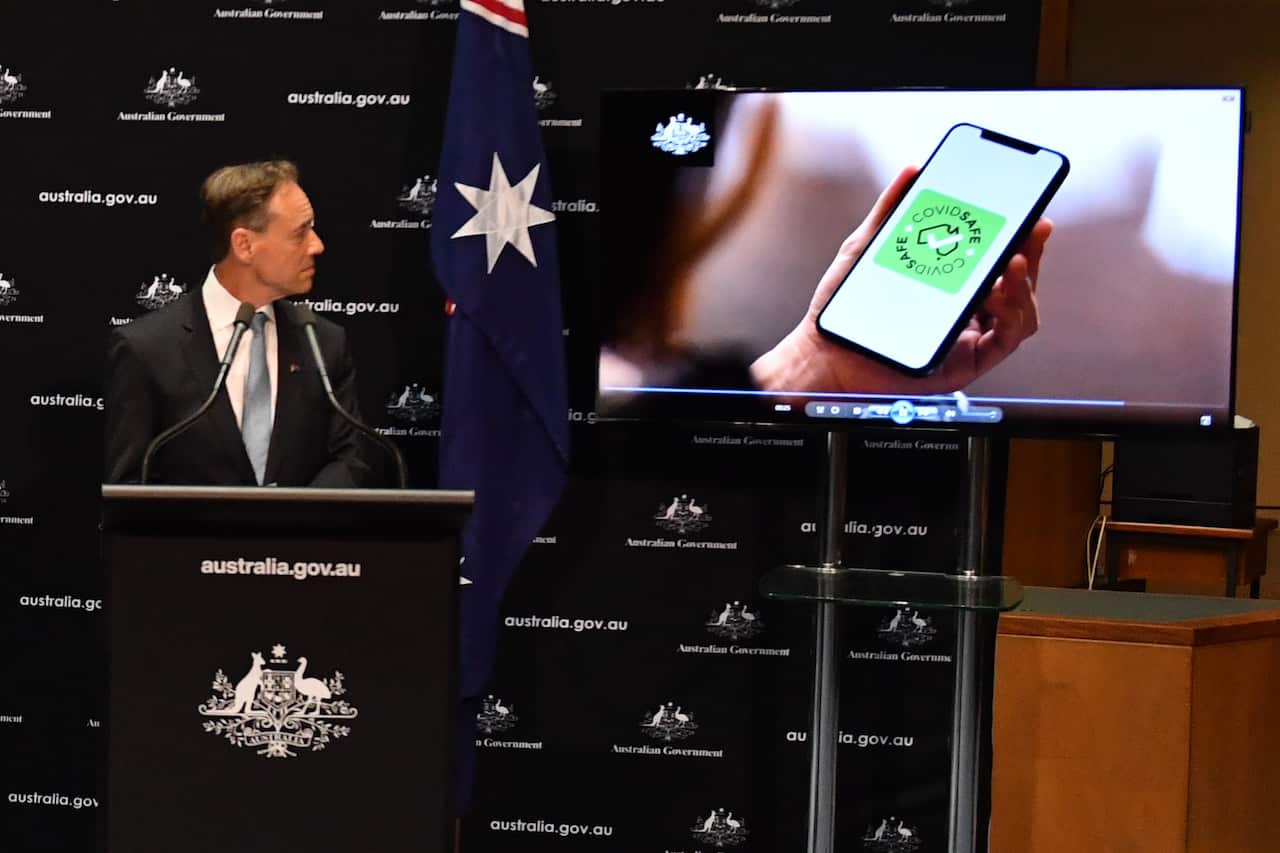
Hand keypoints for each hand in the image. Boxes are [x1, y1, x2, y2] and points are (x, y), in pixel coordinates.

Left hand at [751, 165, 1051, 394]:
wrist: (824, 354)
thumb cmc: (843, 309)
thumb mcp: (867, 248)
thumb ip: (890, 210)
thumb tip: (913, 171)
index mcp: (951, 287)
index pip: (996, 260)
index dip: (1018, 236)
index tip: (1030, 209)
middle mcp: (966, 313)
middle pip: (1017, 283)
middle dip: (1031, 253)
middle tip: (1034, 227)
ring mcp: (969, 339)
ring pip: (1021, 312)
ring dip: (1024, 284)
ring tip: (1012, 262)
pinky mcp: (967, 364)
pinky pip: (1006, 340)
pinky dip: (1011, 314)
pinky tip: (996, 293)